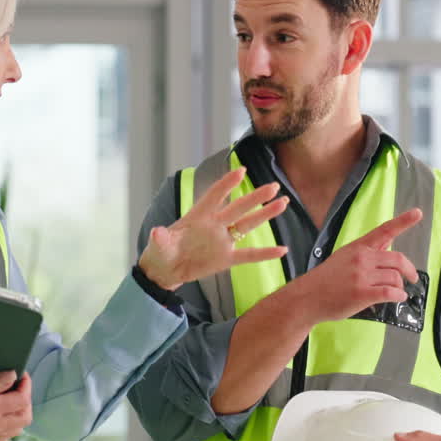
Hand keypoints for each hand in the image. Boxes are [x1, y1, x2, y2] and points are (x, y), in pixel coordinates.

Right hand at [0, 370, 31, 440]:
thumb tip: (11, 376)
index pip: (22, 400)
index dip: (26, 385)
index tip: (21, 375)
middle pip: (25, 417)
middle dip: (26, 399)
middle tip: (17, 385)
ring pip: (17, 429)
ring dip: (20, 413)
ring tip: (10, 397)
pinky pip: (5, 436)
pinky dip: (11, 425)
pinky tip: (1, 413)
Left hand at [138, 167, 289, 290]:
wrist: (165, 270)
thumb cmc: (161, 251)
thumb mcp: (159, 244)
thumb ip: (161, 238)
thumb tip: (157, 232)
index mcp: (198, 216)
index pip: (214, 195)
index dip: (226, 184)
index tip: (241, 171)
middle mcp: (214, 225)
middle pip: (238, 207)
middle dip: (255, 197)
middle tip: (273, 185)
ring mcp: (222, 241)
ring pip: (247, 225)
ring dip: (264, 215)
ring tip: (283, 202)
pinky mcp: (226, 259)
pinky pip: (248, 255)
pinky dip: (265, 254)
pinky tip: (282, 250)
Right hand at [287, 208, 423, 322]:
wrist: (305, 298)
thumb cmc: (325, 280)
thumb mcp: (344, 258)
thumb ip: (367, 251)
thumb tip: (389, 240)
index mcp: (357, 247)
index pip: (384, 230)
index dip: (403, 221)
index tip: (418, 213)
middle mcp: (361, 258)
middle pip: (398, 259)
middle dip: (409, 270)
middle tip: (412, 278)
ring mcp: (361, 276)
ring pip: (395, 277)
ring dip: (401, 287)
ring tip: (397, 293)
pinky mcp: (362, 293)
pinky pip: (390, 292)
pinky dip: (399, 296)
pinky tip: (398, 298)